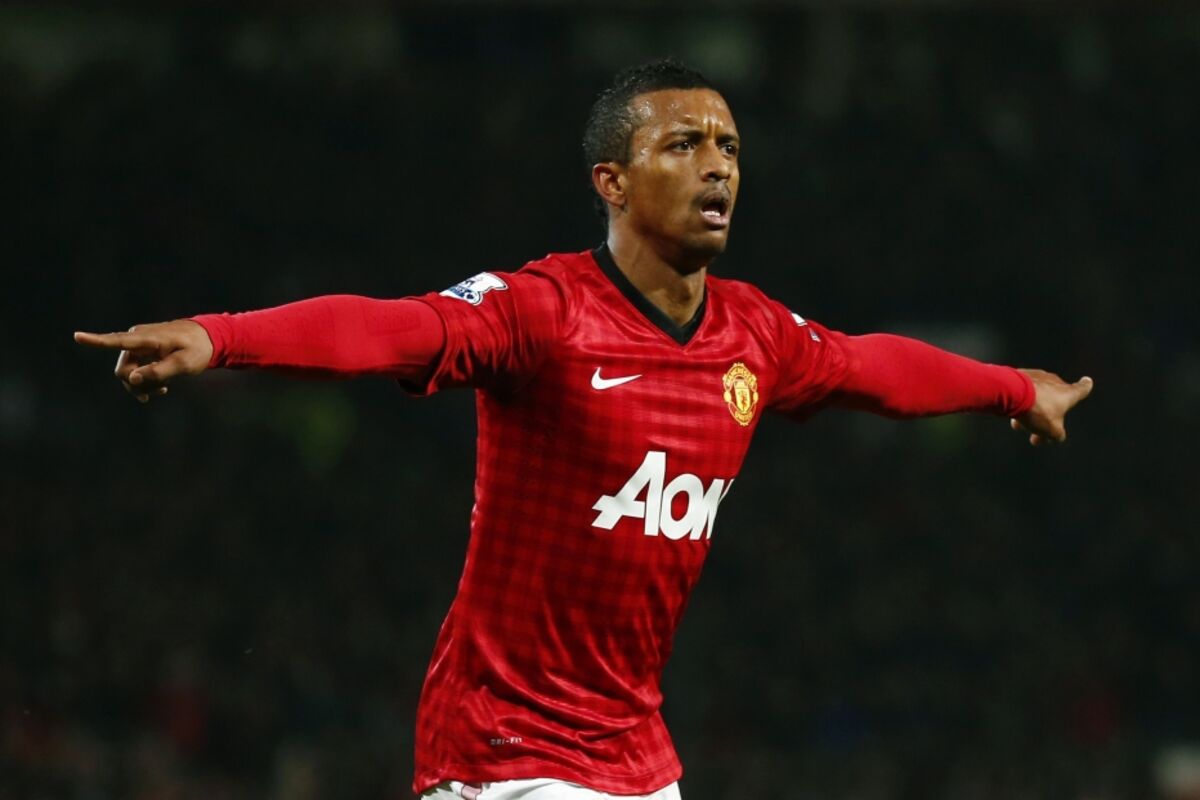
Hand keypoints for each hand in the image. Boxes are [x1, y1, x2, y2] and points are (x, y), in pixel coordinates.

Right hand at [74, 320, 213, 403]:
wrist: (207, 339)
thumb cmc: (197, 349)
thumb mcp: (184, 364)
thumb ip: (158, 372)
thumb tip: (131, 379)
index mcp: (147, 338)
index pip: (118, 340)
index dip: (96, 341)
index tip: (77, 336)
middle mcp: (137, 338)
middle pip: (122, 370)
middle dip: (136, 385)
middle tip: (160, 392)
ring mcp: (137, 345)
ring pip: (127, 373)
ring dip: (142, 385)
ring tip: (163, 389)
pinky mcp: (140, 351)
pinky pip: (134, 370)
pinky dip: (144, 380)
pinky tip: (160, 388)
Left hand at [1010, 368, 1093, 445]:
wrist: (1011, 391)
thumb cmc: (1038, 409)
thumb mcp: (1051, 429)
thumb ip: (1057, 434)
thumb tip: (1057, 436)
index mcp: (1068, 392)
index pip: (1082, 389)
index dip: (1085, 386)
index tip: (1087, 382)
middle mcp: (1054, 381)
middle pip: (1054, 401)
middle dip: (1046, 418)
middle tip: (1035, 436)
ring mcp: (1037, 377)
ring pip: (1036, 398)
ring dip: (1029, 413)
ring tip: (1017, 426)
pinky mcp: (1020, 375)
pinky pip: (1022, 391)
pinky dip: (1019, 402)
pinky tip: (1009, 413)